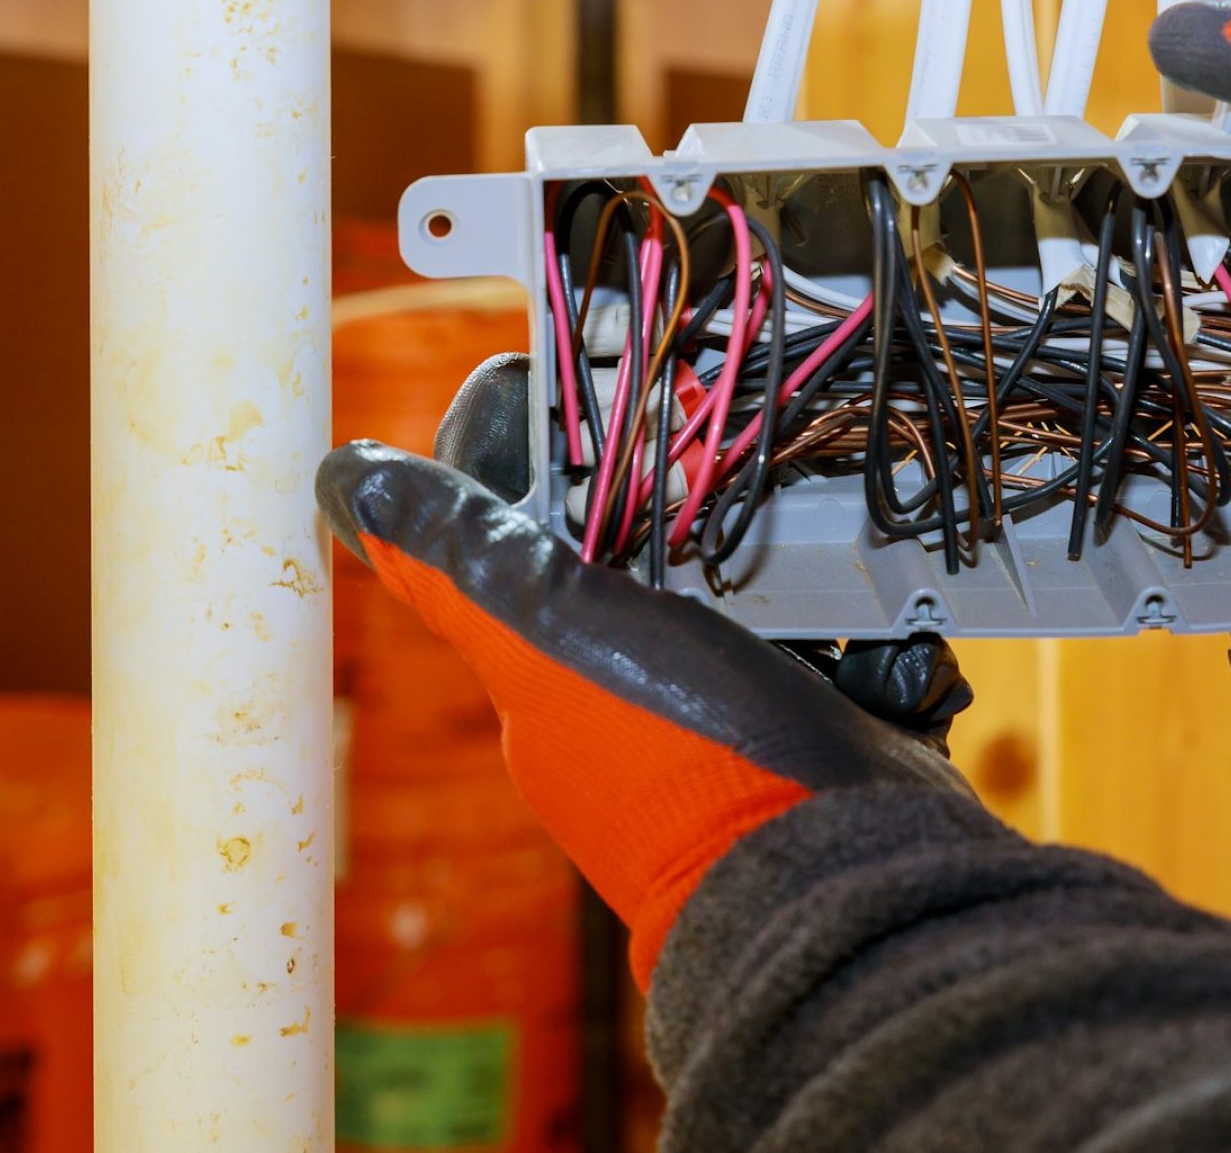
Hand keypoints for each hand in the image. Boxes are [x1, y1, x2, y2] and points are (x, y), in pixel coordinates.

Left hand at [320, 354, 971, 984]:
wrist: (841, 874)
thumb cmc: (682, 753)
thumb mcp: (558, 632)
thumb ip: (460, 556)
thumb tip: (340, 475)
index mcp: (551, 655)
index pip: (514, 514)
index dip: (534, 430)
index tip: (582, 356)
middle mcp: (629, 677)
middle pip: (646, 534)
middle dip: (693, 474)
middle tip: (734, 409)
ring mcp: (729, 702)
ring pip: (760, 579)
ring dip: (802, 546)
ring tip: (835, 521)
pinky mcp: (826, 720)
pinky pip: (847, 637)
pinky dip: (873, 622)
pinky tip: (889, 621)